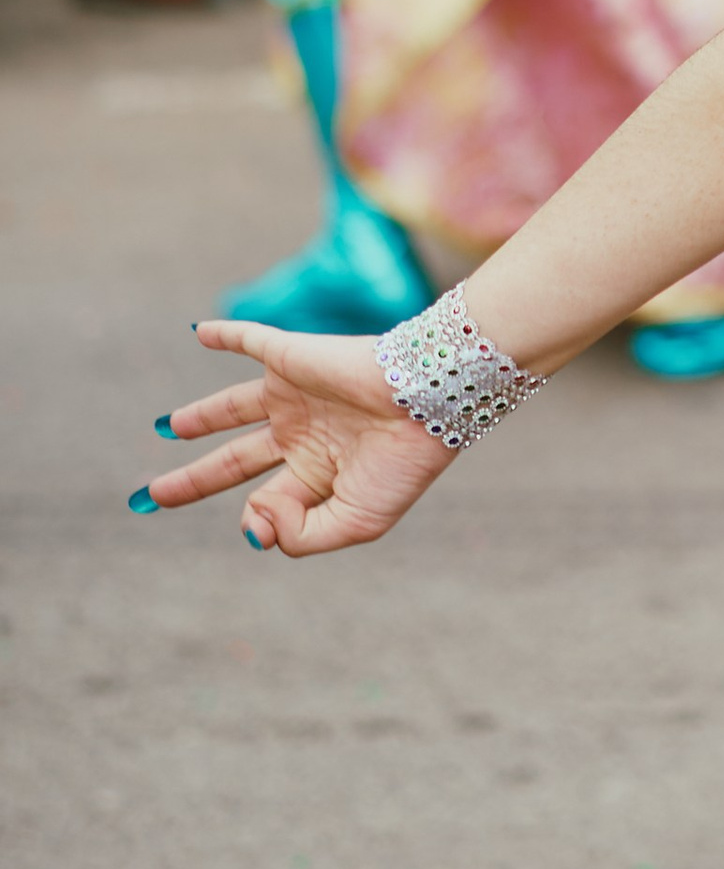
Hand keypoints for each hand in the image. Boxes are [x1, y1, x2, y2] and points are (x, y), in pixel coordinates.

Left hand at [139, 322, 457, 552]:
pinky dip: (225, 335)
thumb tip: (249, 517)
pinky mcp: (291, 357)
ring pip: (232, 409)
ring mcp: (294, 395)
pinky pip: (251, 341)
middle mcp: (301, 435)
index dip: (258, 520)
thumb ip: (298, 537)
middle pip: (232, 462)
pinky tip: (200, 332)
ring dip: (199, 417)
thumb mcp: (354, 524)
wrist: (427, 400)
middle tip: (152, 496)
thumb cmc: (401, 465)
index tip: (267, 521)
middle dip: (193, 481)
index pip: (266, 503)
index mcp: (317, 474)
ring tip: (165, 428)